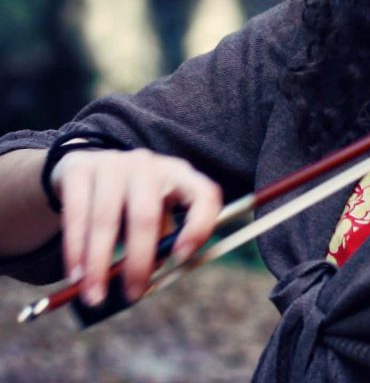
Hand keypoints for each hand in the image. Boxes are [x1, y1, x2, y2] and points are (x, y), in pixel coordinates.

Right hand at [51, 148, 222, 304]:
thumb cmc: (130, 201)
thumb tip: (150, 276)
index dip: (199, 227)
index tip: (182, 258)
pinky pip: (76, 215)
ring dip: (98, 264)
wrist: (85, 167)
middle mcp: (150, 165)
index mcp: (180, 176)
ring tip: (94, 295)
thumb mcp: (154, 212)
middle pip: (146, 216)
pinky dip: (75, 249)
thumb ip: (159, 239)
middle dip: (138, 261)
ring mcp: (113, 163)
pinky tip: (76, 274)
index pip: (205, 195)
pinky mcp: (80, 168)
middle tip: (131, 296)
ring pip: (105, 220)